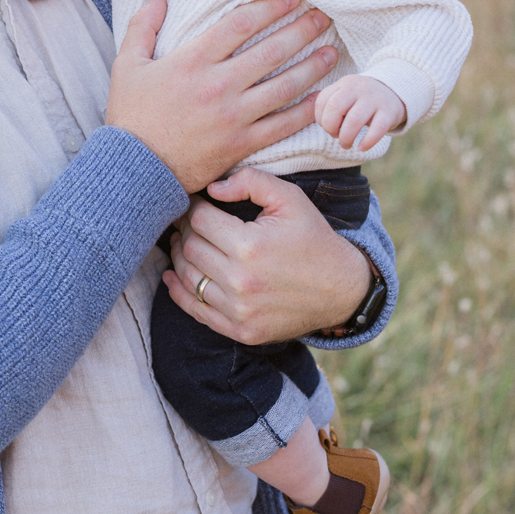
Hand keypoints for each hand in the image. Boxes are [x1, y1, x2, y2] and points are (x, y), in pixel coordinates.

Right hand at [106, 0, 337, 191]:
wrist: (135, 169)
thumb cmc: (130, 115)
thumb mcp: (128, 64)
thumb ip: (143, 25)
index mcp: (192, 60)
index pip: (241, 23)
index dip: (271, 6)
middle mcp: (218, 85)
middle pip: (271, 50)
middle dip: (301, 29)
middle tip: (322, 16)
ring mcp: (233, 116)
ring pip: (284, 86)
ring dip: (312, 66)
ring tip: (331, 51)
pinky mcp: (242, 144)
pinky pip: (283, 125)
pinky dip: (306, 111)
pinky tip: (323, 98)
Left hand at [161, 168, 371, 343]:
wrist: (342, 289)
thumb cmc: (314, 238)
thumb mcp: (290, 198)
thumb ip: (250, 182)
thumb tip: (212, 188)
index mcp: (250, 245)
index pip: (198, 220)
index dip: (192, 207)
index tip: (195, 202)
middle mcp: (240, 281)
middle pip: (189, 248)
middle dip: (183, 229)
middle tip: (186, 220)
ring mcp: (240, 311)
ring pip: (188, 277)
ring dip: (178, 256)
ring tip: (181, 242)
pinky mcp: (241, 331)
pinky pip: (196, 310)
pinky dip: (179, 292)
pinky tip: (172, 275)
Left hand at [314, 74, 405, 151]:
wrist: (394, 92)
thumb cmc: (362, 100)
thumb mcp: (346, 94)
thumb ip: (331, 104)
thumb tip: (319, 122)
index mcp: (344, 84)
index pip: (323, 100)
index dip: (320, 118)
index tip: (327, 126)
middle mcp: (358, 88)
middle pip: (335, 107)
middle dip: (330, 127)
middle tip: (335, 136)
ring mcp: (374, 99)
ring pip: (354, 120)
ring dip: (346, 137)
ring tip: (346, 144)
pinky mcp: (389, 112)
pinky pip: (377, 129)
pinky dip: (367, 141)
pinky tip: (362, 147)